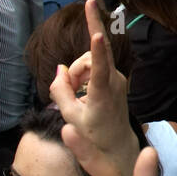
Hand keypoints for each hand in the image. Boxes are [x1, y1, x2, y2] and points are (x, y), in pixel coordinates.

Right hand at [49, 0, 139, 175]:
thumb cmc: (93, 132)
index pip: (100, 68)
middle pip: (88, 57)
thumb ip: (60, 91)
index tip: (97, 34)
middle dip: (75, 68)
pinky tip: (82, 90)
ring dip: (77, 73)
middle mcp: (113, 81)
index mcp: (103, 93)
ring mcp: (117, 76)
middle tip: (71, 90)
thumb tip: (60, 69)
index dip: (97, 50)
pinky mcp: (115, 75)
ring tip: (76, 94)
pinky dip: (83, 75)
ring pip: (89, 61)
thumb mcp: (70, 116)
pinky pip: (94, 65)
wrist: (116, 140)